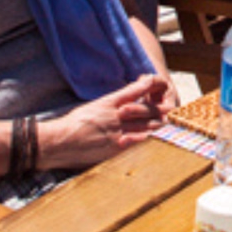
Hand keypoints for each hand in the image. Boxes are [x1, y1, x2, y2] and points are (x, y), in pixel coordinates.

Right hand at [43, 74, 171, 168]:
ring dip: (159, 125)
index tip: (158, 83)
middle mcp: (117, 114)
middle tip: (173, 109)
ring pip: (146, 125)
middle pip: (147, 109)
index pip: (136, 89)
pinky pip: (138, 142)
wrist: (58, 141)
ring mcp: (117, 131)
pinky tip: (158, 140)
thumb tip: (125, 102)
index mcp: (110, 102)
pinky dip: (149, 140)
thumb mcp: (93, 107)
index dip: (150, 85)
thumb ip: (111, 104)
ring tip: (170, 125)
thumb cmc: (72, 124)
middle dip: (161, 109)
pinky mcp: (115, 148)